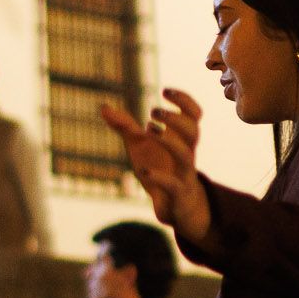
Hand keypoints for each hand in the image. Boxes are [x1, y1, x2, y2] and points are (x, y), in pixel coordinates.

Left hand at [100, 89, 209, 237]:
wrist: (176, 206)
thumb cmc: (161, 169)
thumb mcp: (140, 146)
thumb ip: (125, 127)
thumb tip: (103, 107)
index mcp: (183, 139)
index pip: (194, 115)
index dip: (185, 100)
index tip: (165, 91)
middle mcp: (187, 153)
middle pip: (193, 131)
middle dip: (175, 118)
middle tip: (153, 110)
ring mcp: (185, 174)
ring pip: (186, 155)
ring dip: (169, 140)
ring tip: (147, 130)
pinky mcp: (177, 194)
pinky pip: (173, 185)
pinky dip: (158, 177)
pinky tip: (142, 171)